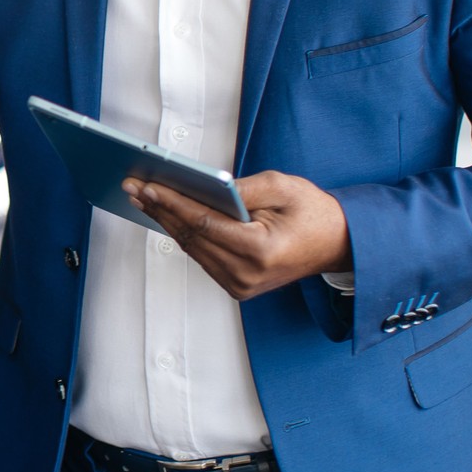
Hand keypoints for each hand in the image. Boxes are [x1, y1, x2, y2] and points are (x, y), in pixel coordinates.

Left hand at [124, 170, 352, 300]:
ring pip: (192, 248)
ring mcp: (240, 285)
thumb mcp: (283, 187)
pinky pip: (201, 256)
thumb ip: (241, 188)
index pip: (203, 223)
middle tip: (133, 187)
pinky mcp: (236, 286)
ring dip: (166, 222)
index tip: (147, 186)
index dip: (172, 203)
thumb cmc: (314, 213)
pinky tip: (165, 214)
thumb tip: (201, 185)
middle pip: (191, 238)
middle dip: (160, 209)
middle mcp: (246, 274)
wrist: (338, 245)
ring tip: (142, 198)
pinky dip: (183, 234)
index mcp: (260, 250)